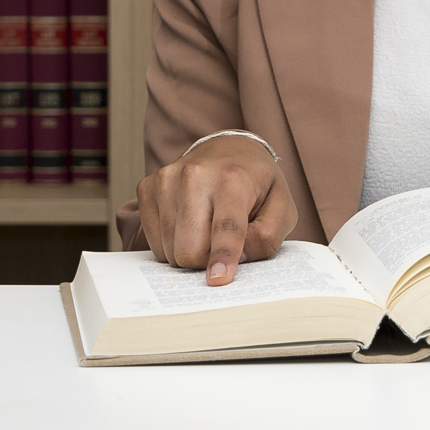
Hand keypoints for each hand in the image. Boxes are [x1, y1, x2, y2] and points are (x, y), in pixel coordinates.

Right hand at [136, 135, 296, 286]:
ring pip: (169, 250)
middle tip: (221, 246)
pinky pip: (153, 242)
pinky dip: (172, 243)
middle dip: (206, 260)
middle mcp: (194, 175)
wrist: (228, 150)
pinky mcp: (147, 187)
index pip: (227, 227)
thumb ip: (267, 236)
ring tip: (205, 228)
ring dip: (190, 251)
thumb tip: (238, 259)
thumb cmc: (257, 184)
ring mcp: (166, 180)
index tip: (217, 279)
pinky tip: (187, 224)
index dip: (222, 256)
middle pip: (190, 249)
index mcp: (233, 178)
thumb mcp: (282, 208)